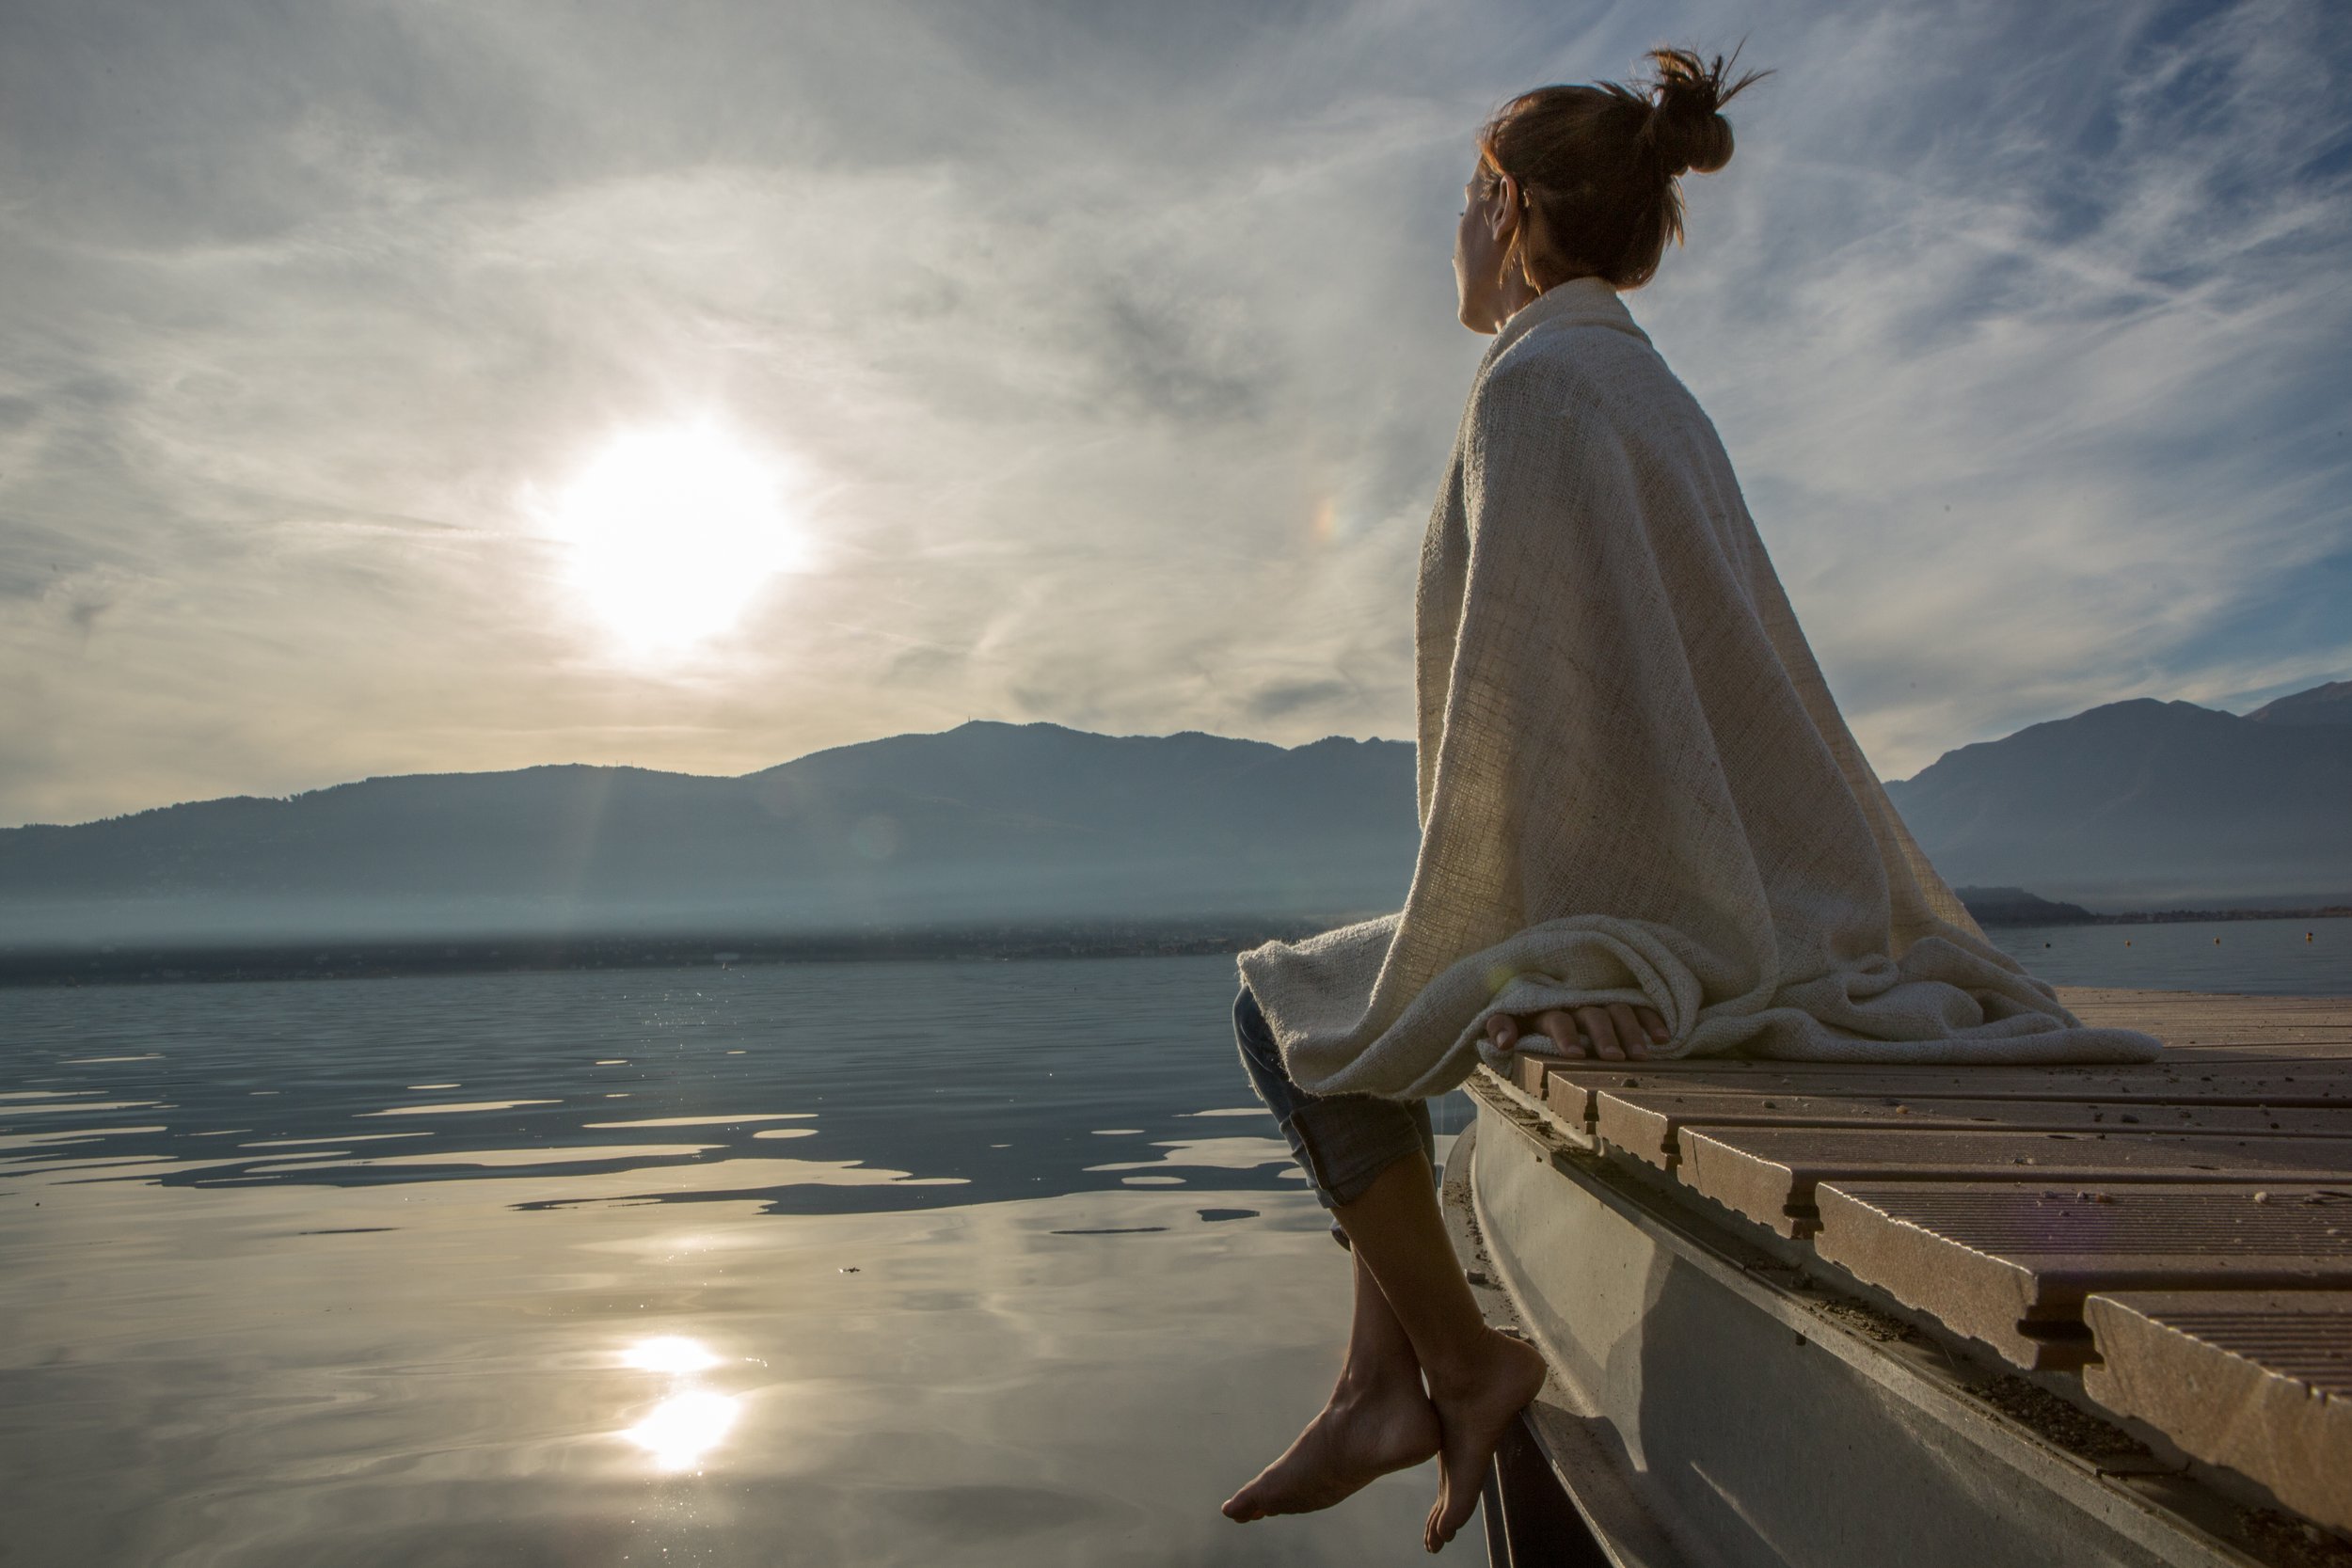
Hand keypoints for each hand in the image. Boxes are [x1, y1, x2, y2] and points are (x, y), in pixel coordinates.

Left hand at [1485, 1002, 1667, 1061]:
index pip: (1556, 1018)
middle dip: (1603, 1035)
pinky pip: (1639, 1005)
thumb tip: (1503, 1041)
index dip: (1564, 1034)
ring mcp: (1599, 997)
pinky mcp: (1618, 998)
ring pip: (1619, 1009)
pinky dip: (1652, 1018)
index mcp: (1546, 1006)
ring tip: (1641, 1056)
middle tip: (1614, 1058)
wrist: (1534, 982)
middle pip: (1592, 1014)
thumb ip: (1500, 1027)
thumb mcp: (1506, 1017)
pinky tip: (1664, 1038)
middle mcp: (1575, 1000)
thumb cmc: (1521, 1012)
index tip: (1574, 1055)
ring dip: (1631, 1031)